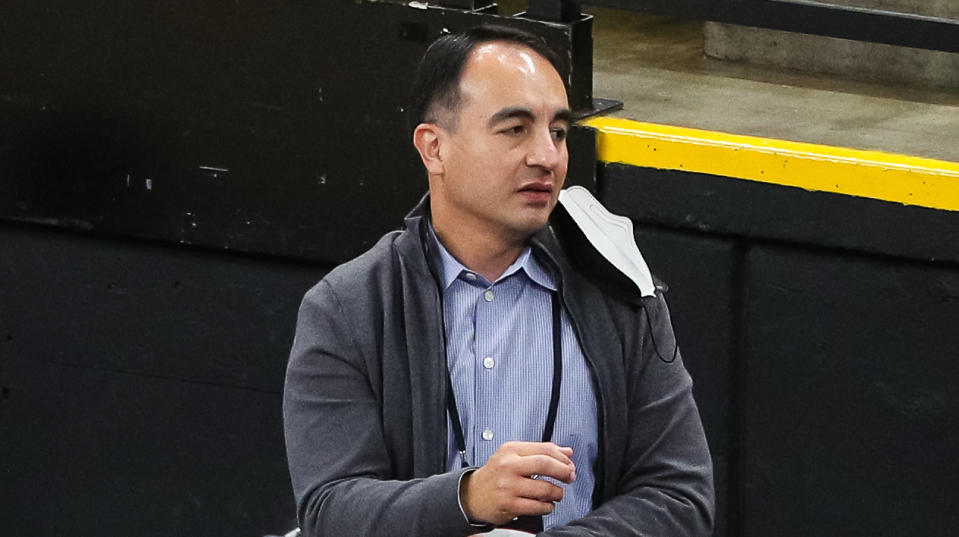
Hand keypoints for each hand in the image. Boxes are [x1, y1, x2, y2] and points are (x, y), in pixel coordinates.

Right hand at [460, 441, 575, 525]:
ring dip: (557, 493)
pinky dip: (548, 507)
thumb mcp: (514, 456)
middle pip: (545, 464)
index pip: (544, 449)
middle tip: (570, 477)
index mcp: (511, 450)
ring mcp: (508, 486)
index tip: (569, 464)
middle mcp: (508, 466)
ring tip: (557, 493)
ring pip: (544, 488)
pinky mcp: (509, 505)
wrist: (472, 494)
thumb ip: (541, 452)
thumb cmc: (496, 474)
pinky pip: (538, 507)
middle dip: (563, 472)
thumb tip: (567, 452)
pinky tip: (546, 504)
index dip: (562, 457)